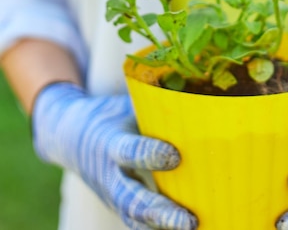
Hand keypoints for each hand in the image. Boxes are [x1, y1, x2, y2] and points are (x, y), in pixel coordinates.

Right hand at [32, 82, 196, 229]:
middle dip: (160, 213)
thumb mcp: (126, 104)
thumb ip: (156, 105)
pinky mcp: (122, 208)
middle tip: (189, 221)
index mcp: (111, 142)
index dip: (150, 155)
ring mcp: (114, 197)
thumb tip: (196, 91)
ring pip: (135, 219)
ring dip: (163, 228)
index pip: (129, 151)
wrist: (71, 137)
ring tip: (194, 229)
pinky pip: (140, 224)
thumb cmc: (112, 114)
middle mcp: (110, 176)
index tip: (175, 157)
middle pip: (132, 200)